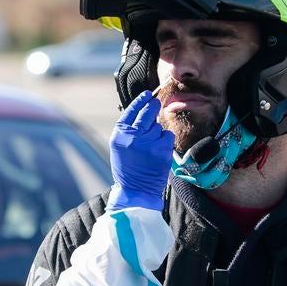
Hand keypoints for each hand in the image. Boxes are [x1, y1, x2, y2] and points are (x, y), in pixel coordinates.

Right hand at [107, 90, 172, 211]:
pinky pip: (167, 136)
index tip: (148, 94)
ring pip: (158, 126)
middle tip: (156, 104)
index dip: (141, 100)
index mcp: (120, 134)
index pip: (131, 110)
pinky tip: (158, 151)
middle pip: (148, 112)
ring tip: (150, 146)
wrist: (136, 190)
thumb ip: (128, 129)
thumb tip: (143, 109)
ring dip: (157, 132)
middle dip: (153, 106)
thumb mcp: (119, 147)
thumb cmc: (128, 168)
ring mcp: (149, 142)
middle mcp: (133, 136)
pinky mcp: (162, 149)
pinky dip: (165, 141)